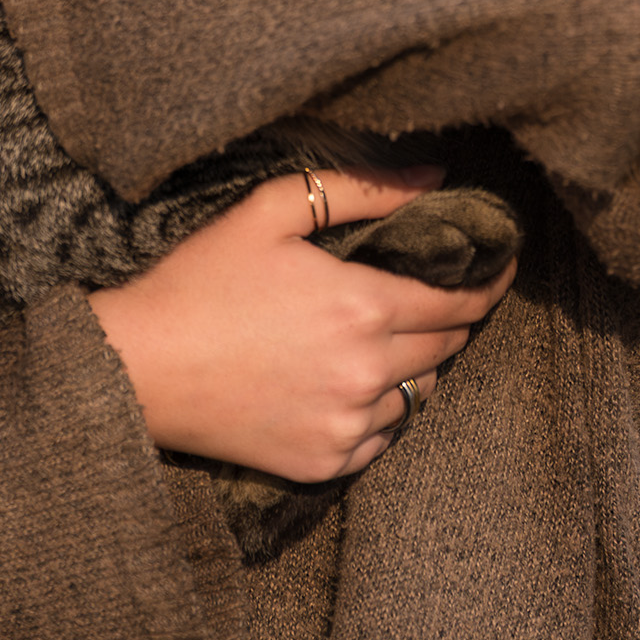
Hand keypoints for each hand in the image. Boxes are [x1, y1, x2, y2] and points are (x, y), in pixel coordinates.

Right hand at [88, 167, 517, 481]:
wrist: (138, 367)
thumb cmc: (201, 277)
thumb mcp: (272, 209)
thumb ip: (362, 188)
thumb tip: (435, 176)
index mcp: (362, 307)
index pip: (457, 301)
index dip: (487, 284)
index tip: (501, 269)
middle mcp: (366, 374)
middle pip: (445, 348)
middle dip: (453, 318)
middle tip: (444, 294)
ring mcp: (345, 425)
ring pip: (417, 396)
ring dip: (416, 365)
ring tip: (388, 337)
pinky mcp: (322, 463)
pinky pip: (382, 437)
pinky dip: (381, 409)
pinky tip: (352, 381)